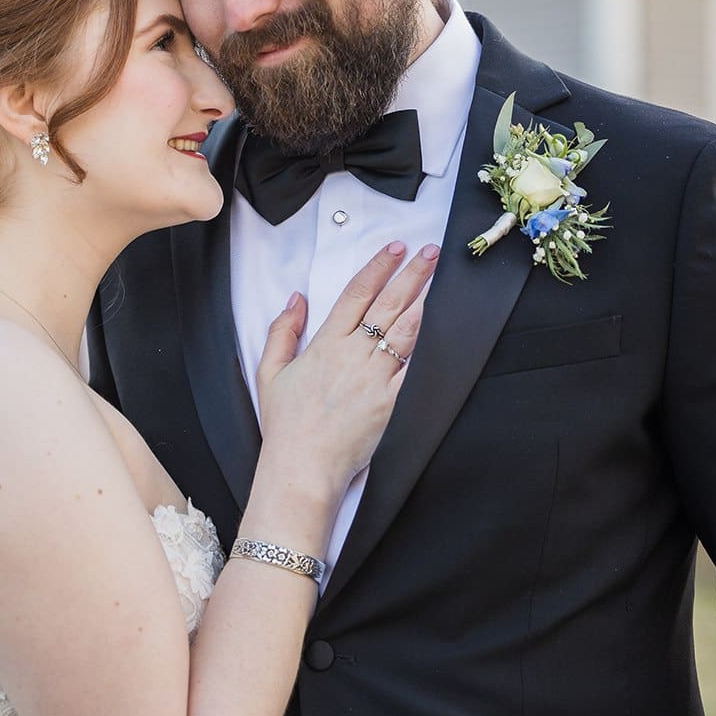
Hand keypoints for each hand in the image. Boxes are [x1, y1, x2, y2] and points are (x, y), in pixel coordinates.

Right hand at [256, 240, 438, 491]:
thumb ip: (282, 331)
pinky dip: (432, 349)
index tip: (394, 248)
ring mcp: (375, 378)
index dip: (378, 267)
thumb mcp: (270, 373)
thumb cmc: (287, 426)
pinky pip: (416, 370)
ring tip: (441, 280)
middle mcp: (353, 355)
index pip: (356, 293)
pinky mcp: (392, 403)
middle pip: (388, 304)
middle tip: (430, 252)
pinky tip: (445, 331)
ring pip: (407, 330)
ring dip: (425, 301)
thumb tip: (296, 298)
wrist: (302, 467)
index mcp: (326, 344)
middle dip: (412, 274)